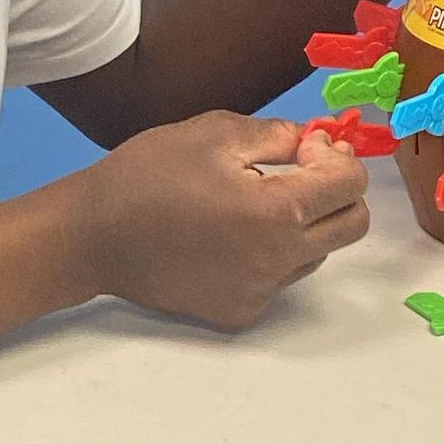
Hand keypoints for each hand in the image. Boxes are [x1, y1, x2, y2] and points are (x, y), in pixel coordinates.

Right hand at [73, 113, 370, 331]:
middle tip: (299, 172)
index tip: (305, 148)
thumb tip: (315, 143)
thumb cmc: (146, 177)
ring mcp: (259, 292)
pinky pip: (279, 279)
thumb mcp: (214, 132)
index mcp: (275, 212)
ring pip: (316, 254)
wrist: (92, 237)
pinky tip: (228, 236)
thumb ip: (278, 134)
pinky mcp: (239, 311)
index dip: (335, 157)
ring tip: (251, 203)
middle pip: (351, 227)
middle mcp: (276, 261)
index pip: (351, 185)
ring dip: (304, 224)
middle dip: (337, 193)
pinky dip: (270, 253)